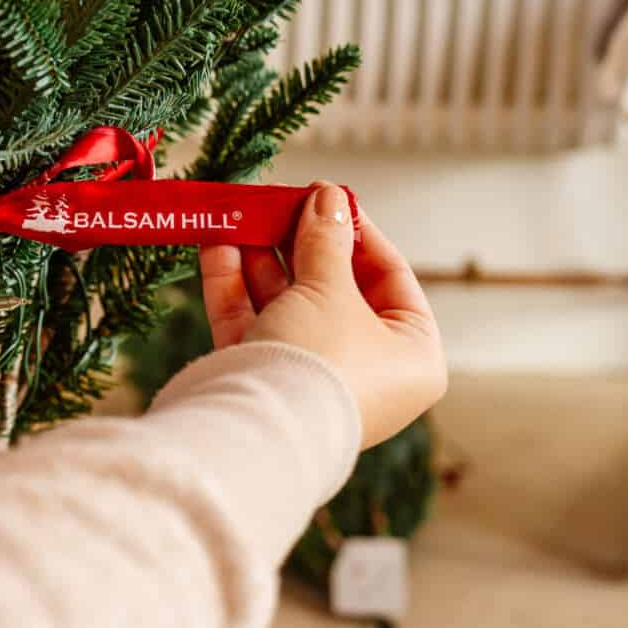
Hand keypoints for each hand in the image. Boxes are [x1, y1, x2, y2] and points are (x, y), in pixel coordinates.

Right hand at [199, 183, 445, 448]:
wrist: (259, 431)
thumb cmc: (321, 361)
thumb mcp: (331, 287)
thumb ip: (327, 238)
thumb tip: (328, 196)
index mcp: (410, 353)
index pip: (390, 277)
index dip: (357, 230)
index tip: (327, 195)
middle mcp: (364, 368)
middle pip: (330, 287)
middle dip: (297, 241)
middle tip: (277, 200)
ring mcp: (309, 373)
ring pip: (284, 302)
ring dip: (259, 256)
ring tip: (240, 212)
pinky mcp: (261, 378)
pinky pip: (251, 323)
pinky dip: (233, 285)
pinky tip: (217, 243)